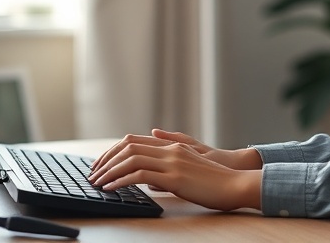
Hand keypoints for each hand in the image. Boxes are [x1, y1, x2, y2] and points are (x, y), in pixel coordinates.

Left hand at [88, 132, 261, 211]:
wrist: (235, 185)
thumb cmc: (214, 181)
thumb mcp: (189, 168)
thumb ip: (169, 166)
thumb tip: (150, 175)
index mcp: (173, 146)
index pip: (134, 141)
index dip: (114, 151)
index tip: (102, 164)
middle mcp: (170, 149)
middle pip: (128, 146)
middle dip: (106, 159)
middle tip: (94, 173)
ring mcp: (172, 161)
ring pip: (131, 159)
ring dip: (110, 170)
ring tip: (98, 182)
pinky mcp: (175, 177)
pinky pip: (140, 175)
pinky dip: (121, 180)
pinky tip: (111, 189)